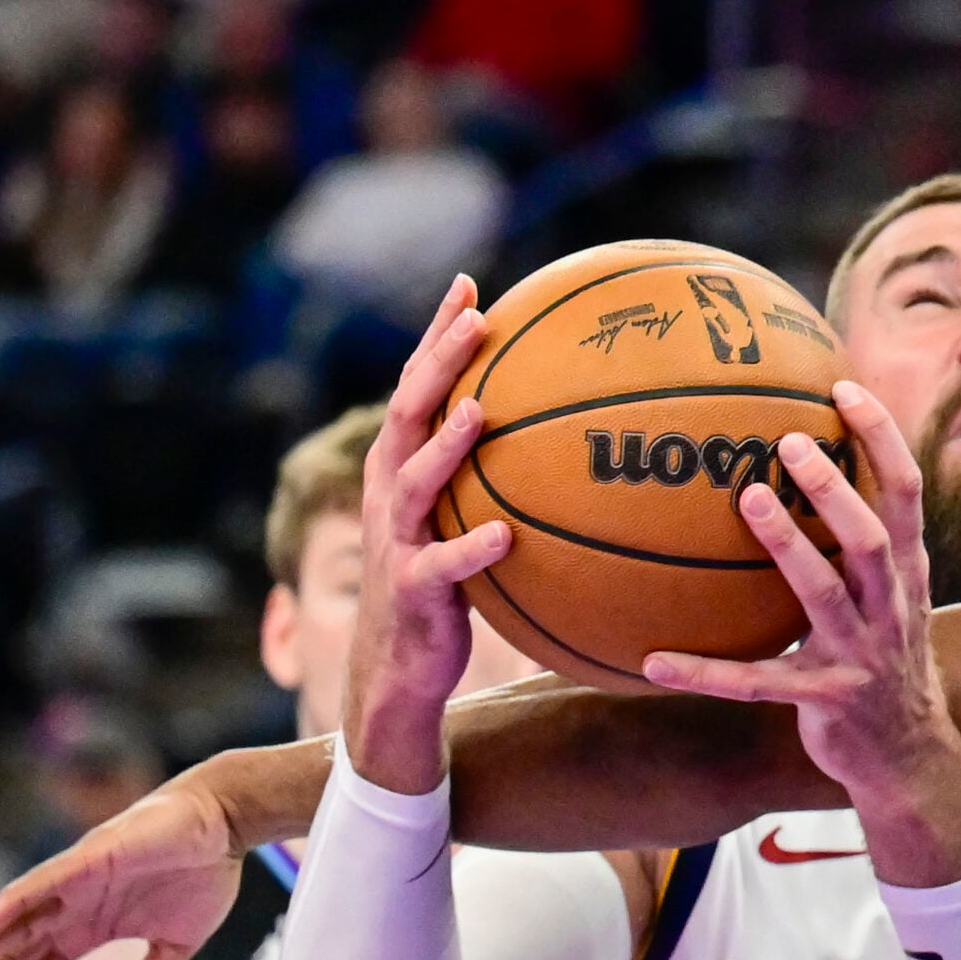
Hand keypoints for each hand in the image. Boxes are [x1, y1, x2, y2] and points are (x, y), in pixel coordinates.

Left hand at [0, 779, 239, 959]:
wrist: (222, 822)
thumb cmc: (200, 874)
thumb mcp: (175, 946)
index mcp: (88, 931)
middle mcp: (71, 908)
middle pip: (13, 951)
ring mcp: (76, 882)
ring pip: (19, 918)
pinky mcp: (92, 856)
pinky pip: (46, 880)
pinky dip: (17, 898)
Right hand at [348, 275, 511, 795]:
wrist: (397, 675)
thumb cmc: (443, 593)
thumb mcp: (464, 526)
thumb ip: (494, 481)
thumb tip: (568, 438)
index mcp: (402, 471)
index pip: (417, 387)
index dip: (437, 336)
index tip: (470, 284)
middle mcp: (392, 497)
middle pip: (408, 413)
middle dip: (437, 362)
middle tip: (474, 319)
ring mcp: (399, 544)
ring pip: (415, 482)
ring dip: (447, 446)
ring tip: (482, 412)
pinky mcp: (416, 594)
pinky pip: (444, 568)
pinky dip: (471, 549)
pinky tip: (505, 534)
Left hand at [644, 381, 960, 884]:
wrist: (908, 756)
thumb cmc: (882, 659)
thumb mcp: (889, 597)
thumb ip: (860, 544)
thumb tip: (804, 471)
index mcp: (906, 574)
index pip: (906, 493)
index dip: (881, 438)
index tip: (843, 388)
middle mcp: (891, 608)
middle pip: (872, 536)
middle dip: (836, 488)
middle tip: (788, 441)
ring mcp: (860, 656)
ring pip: (824, 593)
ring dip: (788, 545)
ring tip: (749, 502)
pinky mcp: (825, 701)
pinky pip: (757, 682)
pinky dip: (705, 673)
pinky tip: (654, 662)